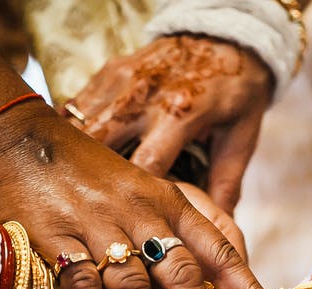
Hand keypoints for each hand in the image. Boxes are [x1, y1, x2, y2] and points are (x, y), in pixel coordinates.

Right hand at [0, 47, 285, 288]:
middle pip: (182, 276)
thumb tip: (221, 271)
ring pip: (133, 287)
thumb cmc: (94, 173)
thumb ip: (182, 226)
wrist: (25, 142)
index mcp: (171, 202)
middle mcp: (142, 213)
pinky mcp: (58, 236)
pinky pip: (82, 286)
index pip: (219, 249)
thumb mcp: (149, 187)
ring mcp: (100, 224)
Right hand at [65, 35, 272, 209]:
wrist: (226, 37)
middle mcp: (146, 97)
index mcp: (180, 114)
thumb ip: (227, 182)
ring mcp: (123, 81)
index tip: (128, 221)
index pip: (145, 165)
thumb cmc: (236, 91)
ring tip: (73, 187)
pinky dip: (72, 132)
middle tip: (88, 208)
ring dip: (76, 157)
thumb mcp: (241, 136)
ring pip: (82, 126)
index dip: (133, 199)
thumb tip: (220, 228)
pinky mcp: (110, 72)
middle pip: (102, 145)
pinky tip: (70, 156)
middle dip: (92, 180)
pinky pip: (77, 106)